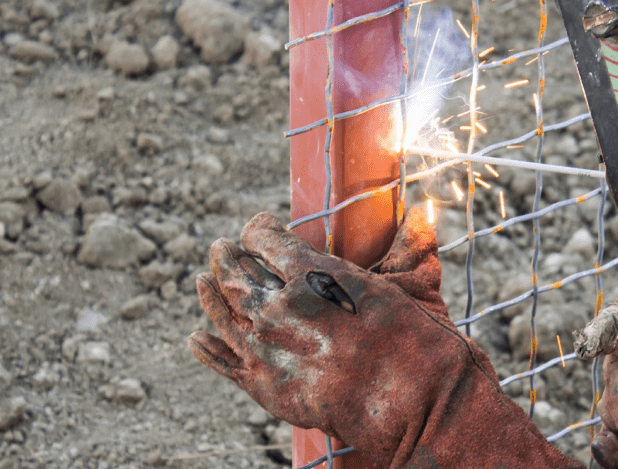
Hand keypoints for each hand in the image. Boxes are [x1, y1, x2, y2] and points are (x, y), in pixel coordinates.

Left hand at [189, 209, 580, 468]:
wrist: (413, 406)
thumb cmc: (418, 342)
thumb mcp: (412, 286)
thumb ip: (408, 248)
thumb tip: (421, 211)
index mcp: (312, 274)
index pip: (264, 239)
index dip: (257, 229)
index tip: (258, 227)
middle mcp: (279, 307)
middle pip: (235, 272)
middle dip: (227, 256)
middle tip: (222, 248)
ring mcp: (266, 348)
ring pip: (221, 311)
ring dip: (210, 291)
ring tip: (203, 279)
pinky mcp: (264, 385)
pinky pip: (221, 360)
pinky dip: (205, 346)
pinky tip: (196, 337)